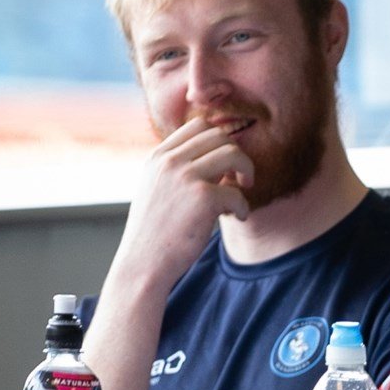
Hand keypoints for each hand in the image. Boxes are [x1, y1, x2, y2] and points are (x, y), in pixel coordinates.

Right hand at [113, 117, 253, 293]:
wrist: (143, 264)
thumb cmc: (155, 231)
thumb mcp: (157, 189)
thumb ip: (176, 168)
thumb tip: (212, 152)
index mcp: (158, 157)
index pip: (198, 126)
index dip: (220, 141)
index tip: (225, 164)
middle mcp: (169, 161)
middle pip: (220, 136)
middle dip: (237, 156)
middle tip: (240, 180)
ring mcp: (185, 177)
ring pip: (234, 154)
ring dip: (246, 172)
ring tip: (242, 193)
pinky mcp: (202, 198)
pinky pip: (238, 192)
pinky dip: (242, 207)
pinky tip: (235, 218)